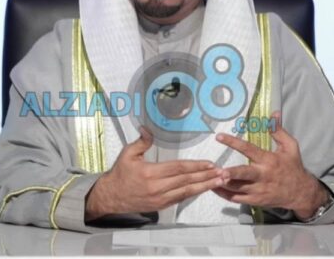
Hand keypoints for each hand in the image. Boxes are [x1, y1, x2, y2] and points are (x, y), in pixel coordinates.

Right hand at [85, 127, 222, 220]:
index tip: (209, 163)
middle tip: (222, 173)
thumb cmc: (120, 174)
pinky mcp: (161, 206)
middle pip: (186, 181)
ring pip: (186, 192)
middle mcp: (156, 187)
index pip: (178, 168)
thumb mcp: (127, 154)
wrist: (111, 197)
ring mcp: (159, 198)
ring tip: (220, 181)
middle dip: (206, 176)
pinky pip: (181, 198)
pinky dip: (194, 193)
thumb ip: (141, 141)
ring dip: (205, 186)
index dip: (195, 166)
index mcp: (149, 173)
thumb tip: (147, 128)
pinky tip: (205, 188)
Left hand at [213, 111, 328, 219]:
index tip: (219, 136)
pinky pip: (237, 199)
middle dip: (231, 173)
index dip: (233, 142)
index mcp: (268, 160)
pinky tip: (214, 187)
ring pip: (238, 188)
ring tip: (209, 176)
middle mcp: (263, 176)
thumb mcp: (290, 146)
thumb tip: (273, 113)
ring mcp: (259, 190)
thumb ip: (278, 130)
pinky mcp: (256, 201)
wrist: (301, 192)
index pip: (249, 149)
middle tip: (218, 171)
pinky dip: (225, 194)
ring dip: (223, 183)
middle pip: (244, 174)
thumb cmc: (293, 167)